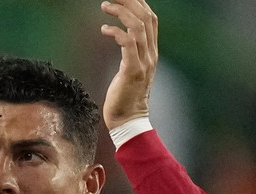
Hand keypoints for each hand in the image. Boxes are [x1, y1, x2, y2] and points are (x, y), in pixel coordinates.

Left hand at [99, 0, 156, 128]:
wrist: (129, 120)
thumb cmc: (125, 95)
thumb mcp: (132, 68)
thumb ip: (132, 51)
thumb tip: (124, 35)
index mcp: (152, 52)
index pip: (151, 19)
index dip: (139, 3)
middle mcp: (151, 55)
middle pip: (146, 18)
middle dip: (129, 1)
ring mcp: (144, 62)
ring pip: (138, 26)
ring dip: (120, 12)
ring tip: (104, 6)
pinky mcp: (132, 70)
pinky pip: (128, 43)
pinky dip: (115, 32)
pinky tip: (104, 30)